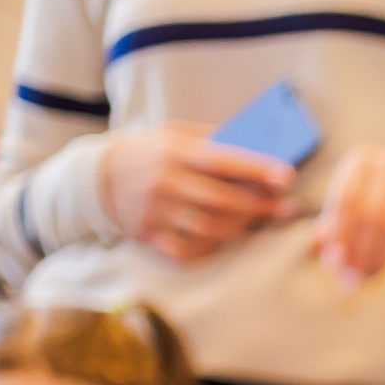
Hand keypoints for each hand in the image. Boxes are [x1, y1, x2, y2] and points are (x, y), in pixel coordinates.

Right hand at [102, 124, 293, 261]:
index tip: (286, 176)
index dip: (256, 170)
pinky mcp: (150, 236)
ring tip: (259, 219)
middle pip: (223, 201)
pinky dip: (214, 246)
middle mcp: (164, 183)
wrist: (98, 178)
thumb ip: (212, 139)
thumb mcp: (174, 134)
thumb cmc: (149, 152)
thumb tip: (258, 146)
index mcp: (172, 152)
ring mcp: (156, 213)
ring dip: (242, 227)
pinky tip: (227, 236)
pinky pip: (191, 250)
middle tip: (286, 208)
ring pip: (211, 229)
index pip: (222, 161)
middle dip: (260, 207)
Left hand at [312, 146, 384, 287]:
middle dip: (361, 250)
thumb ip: (334, 230)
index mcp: (362, 161)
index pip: (347, 198)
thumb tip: (328, 258)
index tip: (337, 262)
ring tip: (374, 275)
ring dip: (384, 254)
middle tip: (355, 278)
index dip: (341, 234)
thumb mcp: (355, 206)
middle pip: (372, 212)